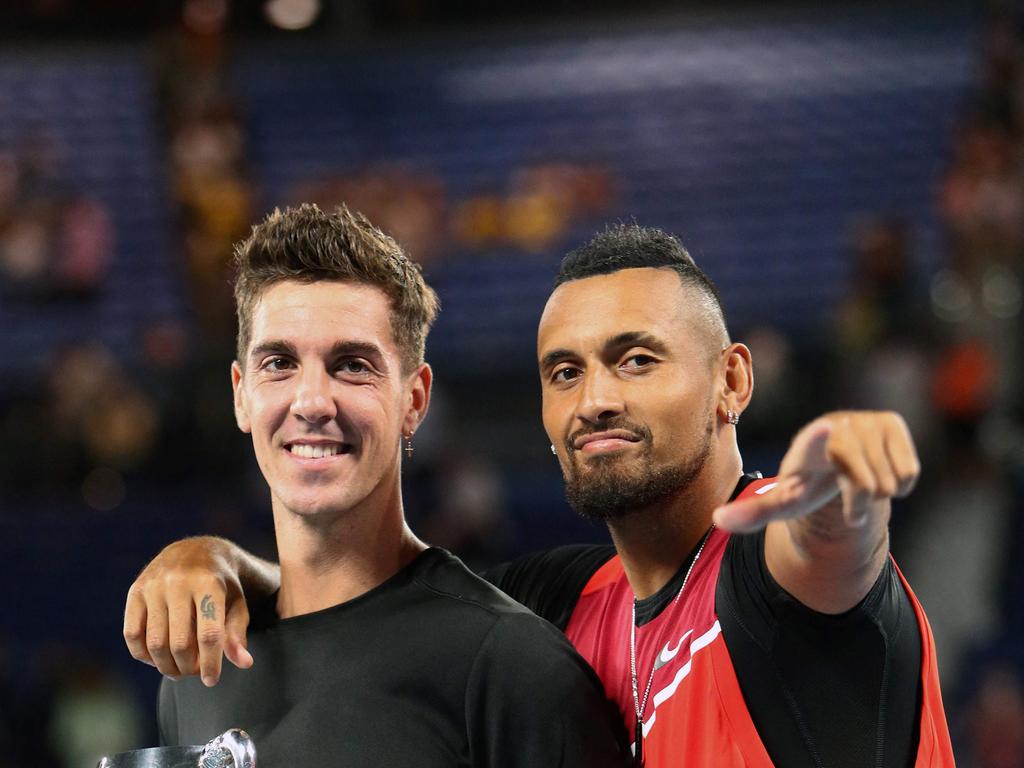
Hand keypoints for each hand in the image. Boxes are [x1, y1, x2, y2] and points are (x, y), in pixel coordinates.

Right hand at [123, 537, 252, 686]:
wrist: (195, 551)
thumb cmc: (220, 584)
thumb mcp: (236, 603)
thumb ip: (237, 633)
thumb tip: (244, 663)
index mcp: (209, 583)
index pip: (209, 634)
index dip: (210, 663)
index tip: (211, 680)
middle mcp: (179, 582)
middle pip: (180, 643)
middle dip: (188, 667)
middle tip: (194, 672)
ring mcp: (154, 586)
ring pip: (155, 644)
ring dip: (166, 666)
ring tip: (179, 669)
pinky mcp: (135, 591)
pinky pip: (132, 635)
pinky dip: (143, 655)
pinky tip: (157, 658)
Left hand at [713, 411, 919, 532]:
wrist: (835, 460)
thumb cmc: (805, 483)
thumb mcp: (782, 502)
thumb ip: (751, 513)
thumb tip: (718, 519)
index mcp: (805, 446)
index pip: (814, 443)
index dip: (822, 438)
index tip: (826, 429)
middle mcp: (836, 426)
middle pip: (865, 486)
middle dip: (859, 502)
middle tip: (842, 491)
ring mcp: (865, 421)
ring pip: (889, 483)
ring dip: (878, 493)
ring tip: (858, 481)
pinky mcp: (891, 421)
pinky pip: (909, 473)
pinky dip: (900, 484)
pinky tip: (880, 470)